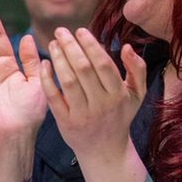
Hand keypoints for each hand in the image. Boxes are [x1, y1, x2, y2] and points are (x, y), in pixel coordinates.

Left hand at [41, 27, 146, 166]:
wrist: (104, 150)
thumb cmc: (120, 116)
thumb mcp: (137, 94)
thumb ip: (137, 69)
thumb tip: (128, 46)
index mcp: (118, 94)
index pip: (103, 64)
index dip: (90, 45)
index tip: (80, 30)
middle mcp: (101, 104)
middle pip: (83, 69)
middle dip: (71, 47)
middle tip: (60, 31)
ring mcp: (82, 114)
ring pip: (67, 81)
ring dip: (58, 59)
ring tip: (52, 44)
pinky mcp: (65, 122)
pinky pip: (54, 97)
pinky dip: (47, 80)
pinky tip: (44, 64)